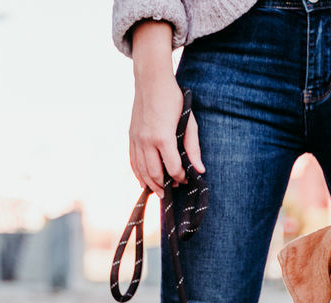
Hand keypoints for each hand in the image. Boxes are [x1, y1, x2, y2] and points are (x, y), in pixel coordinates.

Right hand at [129, 21, 203, 197]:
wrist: (151, 81)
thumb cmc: (173, 99)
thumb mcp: (188, 121)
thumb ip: (193, 147)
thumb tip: (200, 169)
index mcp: (163, 137)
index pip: (172, 167)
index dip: (180, 177)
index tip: (185, 179)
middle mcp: (146, 141)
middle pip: (154, 173)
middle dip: (163, 186)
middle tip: (171, 193)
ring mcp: (136, 139)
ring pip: (141, 170)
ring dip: (149, 183)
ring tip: (158, 192)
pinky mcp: (130, 136)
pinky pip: (132, 161)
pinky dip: (138, 173)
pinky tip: (143, 181)